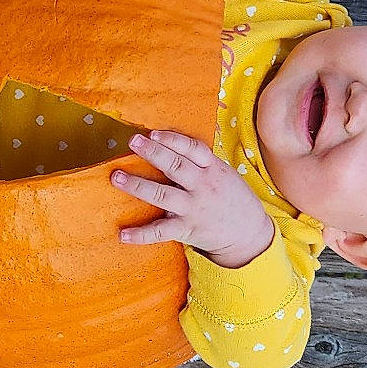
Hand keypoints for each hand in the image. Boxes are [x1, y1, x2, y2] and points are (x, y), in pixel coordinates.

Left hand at [112, 131, 275, 268]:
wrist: (249, 234)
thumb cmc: (231, 198)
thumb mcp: (223, 173)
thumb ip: (200, 162)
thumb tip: (168, 144)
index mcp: (212, 168)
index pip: (192, 148)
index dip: (172, 139)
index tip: (153, 133)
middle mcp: (202, 186)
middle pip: (175, 166)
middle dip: (153, 153)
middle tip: (132, 141)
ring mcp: (193, 208)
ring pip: (163, 195)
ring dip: (138, 186)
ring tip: (117, 177)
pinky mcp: (187, 229)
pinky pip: (161, 231)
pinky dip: (141, 235)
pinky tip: (123, 235)